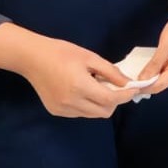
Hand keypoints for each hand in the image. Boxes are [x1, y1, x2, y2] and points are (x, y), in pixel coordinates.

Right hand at [0, 24, 136, 117]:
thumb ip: (110, 71)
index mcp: (80, 86)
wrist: (33, 58)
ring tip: (97, 87)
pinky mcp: (56, 111)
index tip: (134, 89)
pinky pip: (80, 113)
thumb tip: (127, 82)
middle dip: (114, 101)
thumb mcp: (90, 57)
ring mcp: (63, 109)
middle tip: (115, 86)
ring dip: (101, 104)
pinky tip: (83, 91)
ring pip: (92, 114)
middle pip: (104, 111)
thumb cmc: (62, 53)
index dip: (125, 95)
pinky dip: (88, 105)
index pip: (110, 99)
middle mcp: (71, 102)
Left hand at [137, 0, 167, 93]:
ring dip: (149, 78)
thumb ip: (153, 65)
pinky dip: (154, 72)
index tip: (127, 85)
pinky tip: (145, 69)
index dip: (143, 87)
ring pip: (162, 80)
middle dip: (145, 84)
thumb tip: (141, 80)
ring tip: (134, 75)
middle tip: (128, 80)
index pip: (159, 86)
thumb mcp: (165, 46)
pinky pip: (164, 73)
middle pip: (161, 85)